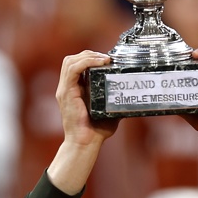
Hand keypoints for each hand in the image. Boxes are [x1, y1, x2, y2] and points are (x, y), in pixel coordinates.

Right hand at [45, 51, 118, 194]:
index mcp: (73, 90)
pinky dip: (86, 62)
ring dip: (88, 55)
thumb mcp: (108, 109)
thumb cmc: (96, 131)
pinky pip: (73, 70)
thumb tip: (132, 91)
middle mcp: (67, 88)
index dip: (90, 57)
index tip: (107, 59)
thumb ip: (115, 99)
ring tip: (104, 58)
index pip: (76, 65)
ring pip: (70, 61)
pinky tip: (100, 62)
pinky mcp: (66, 93)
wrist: (85, 143)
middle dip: (89, 54)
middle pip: (71, 60)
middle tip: (106, 58)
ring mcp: (65, 90)